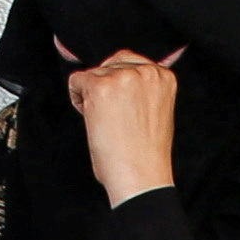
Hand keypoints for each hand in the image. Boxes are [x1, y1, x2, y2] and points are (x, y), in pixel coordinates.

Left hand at [62, 42, 182, 205]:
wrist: (141, 177)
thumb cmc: (146, 155)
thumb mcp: (155, 111)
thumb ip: (144, 90)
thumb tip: (123, 76)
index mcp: (163, 77)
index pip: (131, 62)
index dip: (119, 85)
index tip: (121, 106)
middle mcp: (145, 72)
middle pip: (110, 64)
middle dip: (105, 86)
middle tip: (112, 117)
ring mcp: (122, 77)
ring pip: (93, 73)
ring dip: (92, 96)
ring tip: (106, 123)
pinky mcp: (100, 87)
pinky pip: (76, 81)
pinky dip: (77, 100)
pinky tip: (92, 119)